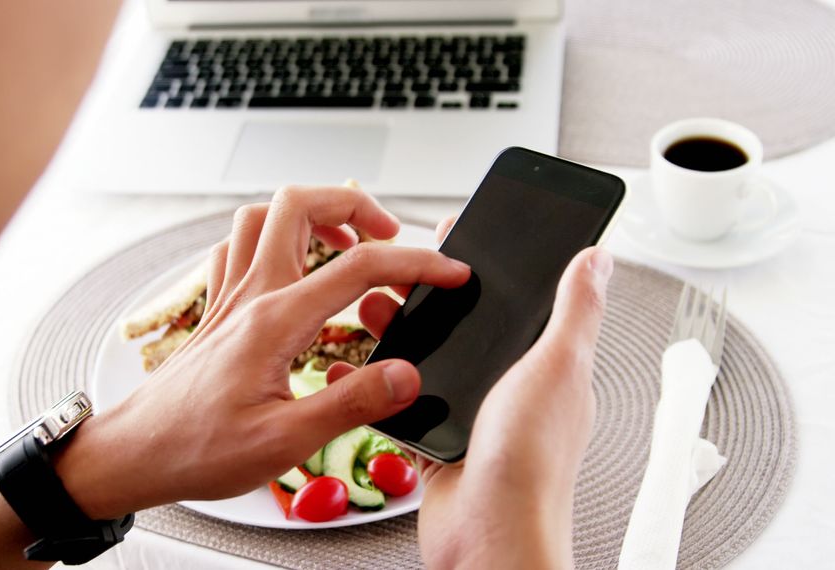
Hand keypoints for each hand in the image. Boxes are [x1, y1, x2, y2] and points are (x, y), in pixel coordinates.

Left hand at [55, 186, 470, 518]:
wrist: (135, 454)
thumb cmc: (197, 449)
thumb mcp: (285, 441)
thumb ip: (351, 403)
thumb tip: (405, 375)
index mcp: (275, 321)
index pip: (359, 267)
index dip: (416, 262)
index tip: (450, 273)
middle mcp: (250, 295)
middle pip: (299, 205)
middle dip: (354, 205)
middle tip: (388, 237)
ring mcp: (228, 298)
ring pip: (263, 217)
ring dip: (310, 216)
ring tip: (345, 245)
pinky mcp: (215, 310)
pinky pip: (236, 249)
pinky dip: (270, 242)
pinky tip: (288, 270)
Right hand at [330, 217, 613, 568]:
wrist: (489, 538)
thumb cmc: (531, 465)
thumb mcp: (558, 366)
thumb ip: (574, 310)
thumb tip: (598, 257)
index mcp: (546, 367)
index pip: (522, 300)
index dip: (492, 265)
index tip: (462, 234)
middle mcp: (511, 389)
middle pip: (467, 327)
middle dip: (431, 295)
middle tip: (399, 269)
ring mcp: (473, 416)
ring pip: (431, 361)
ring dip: (401, 333)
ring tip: (371, 307)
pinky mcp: (439, 442)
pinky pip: (404, 403)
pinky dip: (380, 383)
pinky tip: (360, 367)